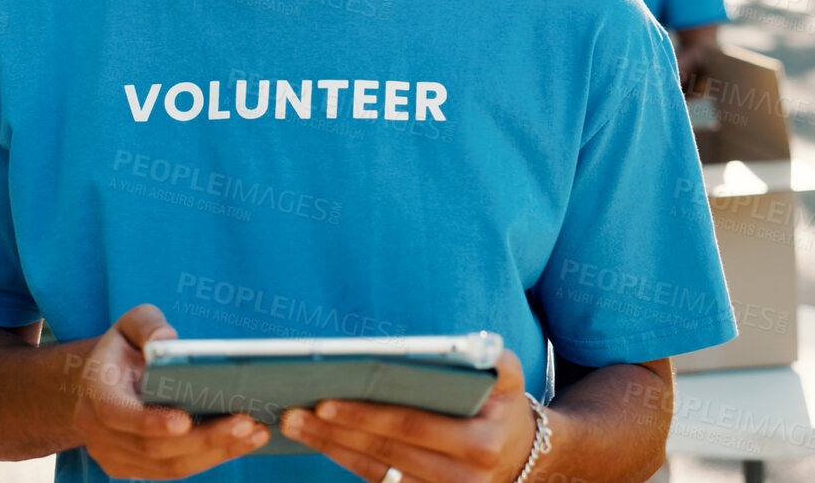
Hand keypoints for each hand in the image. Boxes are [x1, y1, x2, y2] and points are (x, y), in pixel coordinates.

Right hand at [72, 305, 268, 477]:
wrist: (102, 382)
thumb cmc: (125, 348)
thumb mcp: (130, 323)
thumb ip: (147, 324)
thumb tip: (166, 339)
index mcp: (96, 390)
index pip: (118, 414)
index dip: (150, 422)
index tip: (184, 421)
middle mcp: (98, 430)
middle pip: (153, 447)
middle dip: (203, 438)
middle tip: (246, 422)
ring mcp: (114, 455)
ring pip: (169, 466)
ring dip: (216, 453)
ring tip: (255, 433)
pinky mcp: (133, 468)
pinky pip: (175, 471)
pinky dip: (211, 458)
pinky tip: (241, 442)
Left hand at [281, 349, 536, 482]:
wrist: (521, 458)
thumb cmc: (504, 408)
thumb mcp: (510, 380)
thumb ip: (496, 359)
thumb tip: (470, 345)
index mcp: (479, 445)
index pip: (412, 427)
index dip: (366, 415)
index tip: (327, 401)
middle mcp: (461, 480)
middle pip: (385, 452)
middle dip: (335, 432)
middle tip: (293, 412)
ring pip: (376, 472)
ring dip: (332, 448)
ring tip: (296, 424)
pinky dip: (347, 461)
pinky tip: (322, 440)